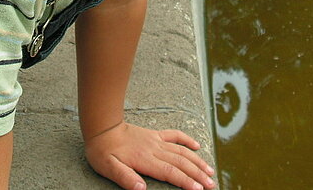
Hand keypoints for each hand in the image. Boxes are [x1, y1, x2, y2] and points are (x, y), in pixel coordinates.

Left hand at [84, 122, 215, 189]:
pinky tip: (196, 146)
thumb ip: (125, 178)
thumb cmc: (103, 151)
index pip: (171, 172)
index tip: (199, 189)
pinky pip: (174, 135)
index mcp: (145, 159)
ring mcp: (156, 141)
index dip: (186, 181)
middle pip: (181, 162)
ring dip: (197, 161)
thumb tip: (141, 189)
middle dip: (198, 174)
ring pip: (181, 150)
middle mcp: (154, 149)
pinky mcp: (154, 135)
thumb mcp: (109, 168)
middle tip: (211, 184)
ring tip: (209, 171)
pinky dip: (187, 140)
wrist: (101, 128)